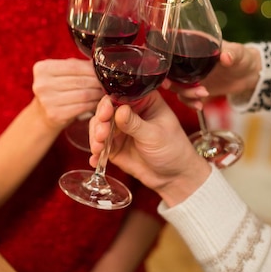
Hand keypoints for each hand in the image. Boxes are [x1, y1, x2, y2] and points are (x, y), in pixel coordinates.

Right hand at [32, 58, 103, 130]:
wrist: (41, 114)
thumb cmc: (55, 89)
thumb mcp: (60, 73)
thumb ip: (76, 66)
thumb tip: (100, 63)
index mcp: (42, 69)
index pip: (74, 66)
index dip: (91, 69)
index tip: (103, 72)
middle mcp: (42, 84)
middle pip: (79, 81)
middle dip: (97, 82)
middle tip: (108, 83)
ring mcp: (47, 101)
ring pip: (83, 94)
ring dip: (97, 93)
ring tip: (105, 92)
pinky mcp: (55, 115)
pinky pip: (82, 107)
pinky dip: (93, 104)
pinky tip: (98, 102)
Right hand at [88, 92, 210, 206]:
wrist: (174, 177)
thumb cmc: (173, 150)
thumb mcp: (155, 135)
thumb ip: (135, 124)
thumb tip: (119, 110)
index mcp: (144, 101)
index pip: (122, 94)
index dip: (110, 101)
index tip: (106, 112)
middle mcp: (129, 112)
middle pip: (106, 109)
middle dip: (100, 121)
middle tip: (102, 133)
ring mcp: (120, 129)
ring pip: (99, 125)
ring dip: (95, 136)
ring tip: (99, 148)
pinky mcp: (114, 146)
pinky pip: (99, 144)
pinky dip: (95, 152)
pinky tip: (95, 160)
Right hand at [167, 40, 261, 109]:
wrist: (249, 74)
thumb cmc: (242, 57)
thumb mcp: (238, 53)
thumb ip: (232, 53)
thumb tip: (225, 57)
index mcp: (193, 46)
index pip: (172, 51)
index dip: (165, 61)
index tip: (166, 71)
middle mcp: (187, 62)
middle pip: (169, 72)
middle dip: (172, 82)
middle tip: (179, 87)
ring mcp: (190, 76)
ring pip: (176, 87)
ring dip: (185, 94)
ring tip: (202, 95)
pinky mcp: (195, 89)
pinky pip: (185, 98)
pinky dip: (190, 103)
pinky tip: (199, 105)